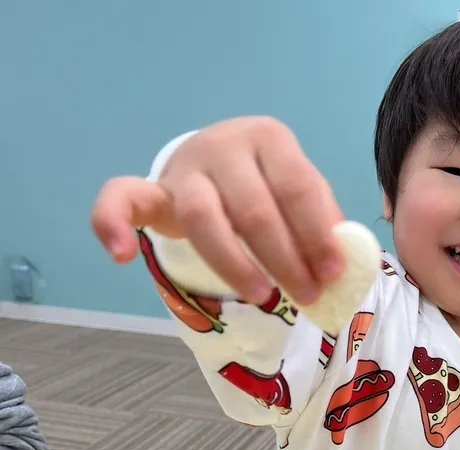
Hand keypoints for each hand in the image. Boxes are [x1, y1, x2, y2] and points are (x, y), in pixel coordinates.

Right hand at [91, 117, 344, 305]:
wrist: (216, 160)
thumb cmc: (268, 184)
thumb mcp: (299, 192)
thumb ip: (320, 221)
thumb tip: (345, 263)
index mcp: (271, 138)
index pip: (297, 187)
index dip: (317, 234)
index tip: (332, 274)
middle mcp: (225, 145)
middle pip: (254, 208)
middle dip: (285, 259)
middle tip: (306, 297)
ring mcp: (186, 168)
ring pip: (203, 216)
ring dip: (233, 263)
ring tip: (261, 295)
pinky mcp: (153, 191)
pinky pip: (122, 198)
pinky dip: (111, 222)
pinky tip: (120, 255)